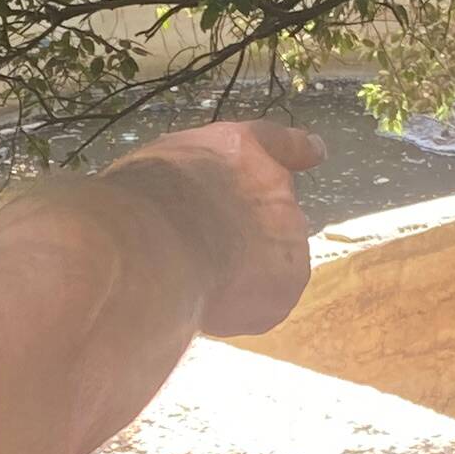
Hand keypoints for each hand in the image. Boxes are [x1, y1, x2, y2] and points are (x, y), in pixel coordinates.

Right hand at [103, 119, 323, 336]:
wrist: (154, 245)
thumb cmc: (140, 207)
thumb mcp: (158, 170)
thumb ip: (190, 178)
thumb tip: (190, 203)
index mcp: (240, 149)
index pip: (279, 144)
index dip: (296, 149)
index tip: (314, 151)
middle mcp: (275, 185)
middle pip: (269, 216)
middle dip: (241, 237)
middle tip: (197, 252)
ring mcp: (288, 234)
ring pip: (267, 263)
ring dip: (240, 274)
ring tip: (196, 276)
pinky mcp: (288, 283)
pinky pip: (264, 302)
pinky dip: (239, 309)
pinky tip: (207, 301)